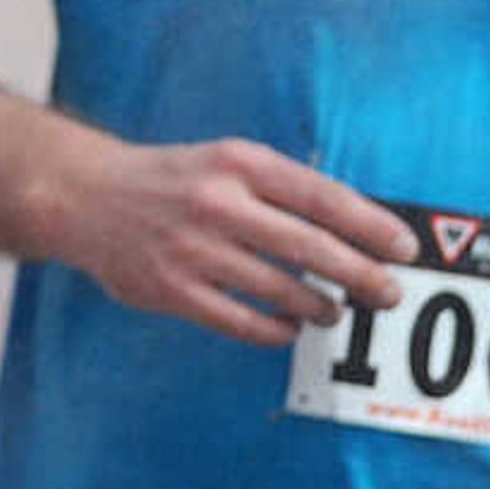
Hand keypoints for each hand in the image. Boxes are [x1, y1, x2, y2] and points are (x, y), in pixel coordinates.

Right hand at [55, 135, 414, 347]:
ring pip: (280, 289)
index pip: (322, 196)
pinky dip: (275, 329)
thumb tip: (358, 228)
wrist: (85, 196)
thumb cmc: (174, 180)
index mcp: (239, 162)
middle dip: (361, 275)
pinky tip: (290, 327)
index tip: (404, 249)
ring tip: (335, 310)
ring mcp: (193, 248)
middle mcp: (218, 202)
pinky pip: (240, 321)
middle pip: (310, 246)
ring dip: (320, 305)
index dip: (371, 225)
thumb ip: (283, 188)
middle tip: (390, 294)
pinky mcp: (171, 289)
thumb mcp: (227, 160)